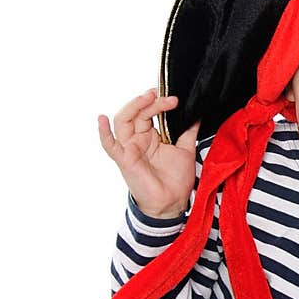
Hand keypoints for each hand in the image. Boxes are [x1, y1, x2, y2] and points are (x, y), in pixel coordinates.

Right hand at [98, 88, 201, 217]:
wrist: (172, 202)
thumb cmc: (176, 179)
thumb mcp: (186, 149)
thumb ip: (189, 131)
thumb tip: (196, 114)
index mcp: (150, 136)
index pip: (149, 111)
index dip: (158, 102)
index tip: (174, 99)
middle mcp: (137, 139)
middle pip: (136, 112)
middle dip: (150, 101)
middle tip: (164, 96)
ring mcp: (129, 148)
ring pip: (123, 121)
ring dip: (133, 106)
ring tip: (147, 97)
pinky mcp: (124, 160)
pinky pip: (109, 145)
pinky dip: (103, 132)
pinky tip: (102, 119)